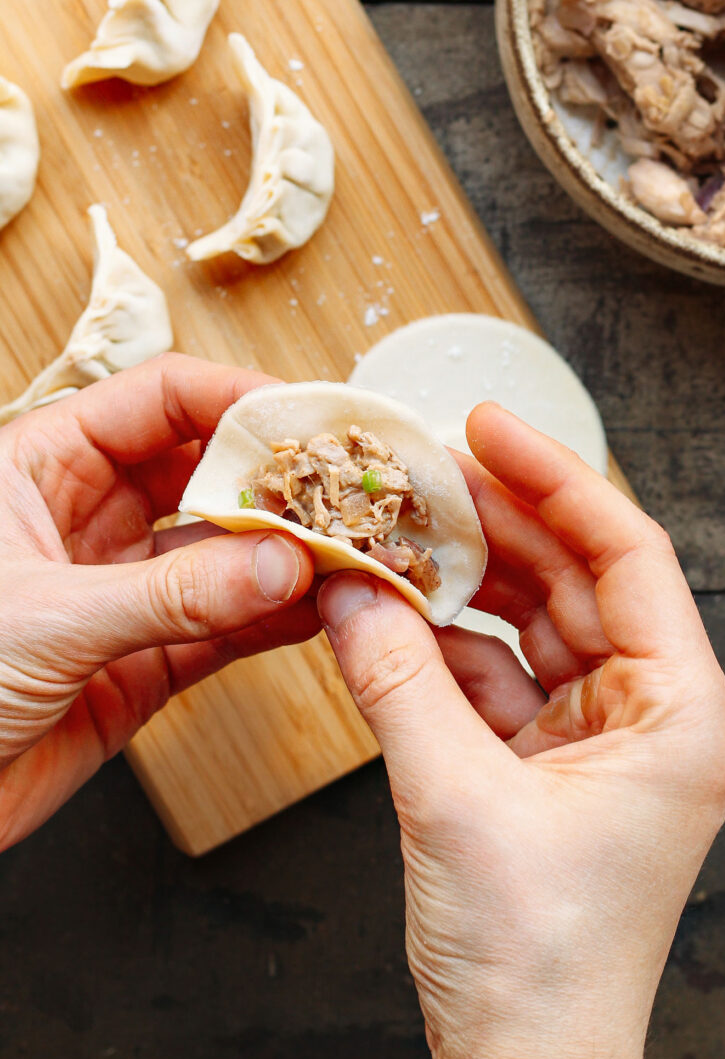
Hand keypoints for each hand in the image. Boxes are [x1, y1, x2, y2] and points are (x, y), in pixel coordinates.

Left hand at [0, 355, 317, 849]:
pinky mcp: (143, 659)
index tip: (306, 418)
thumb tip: (280, 565)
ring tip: (349, 554)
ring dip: (287, 556)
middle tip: (344, 493)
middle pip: (205, 473)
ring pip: (224, 553)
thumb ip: (173, 594)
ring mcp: (121, 589)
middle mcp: (87, 519)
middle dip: (277, 483)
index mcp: (40, 469)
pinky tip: (319, 610)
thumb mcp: (48, 618)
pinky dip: (273, 620)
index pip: (158, 401)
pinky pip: (224, 626)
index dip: (236, 399)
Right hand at [317, 403, 724, 1058]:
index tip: (490, 428)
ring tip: (395, 532)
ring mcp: (592, 736)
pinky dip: (437, 645)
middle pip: (570, 578)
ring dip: (459, 582)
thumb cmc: (540, 961)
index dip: (556, 479)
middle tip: (423, 471)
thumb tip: (346, 592)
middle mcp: (648, 714)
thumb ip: (395, 680)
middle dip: (495, 522)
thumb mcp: (457, 799)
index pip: (625, 555)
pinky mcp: (540, 761)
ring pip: (525, 622)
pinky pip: (488, 674)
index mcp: (680, 713)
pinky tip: (388, 614)